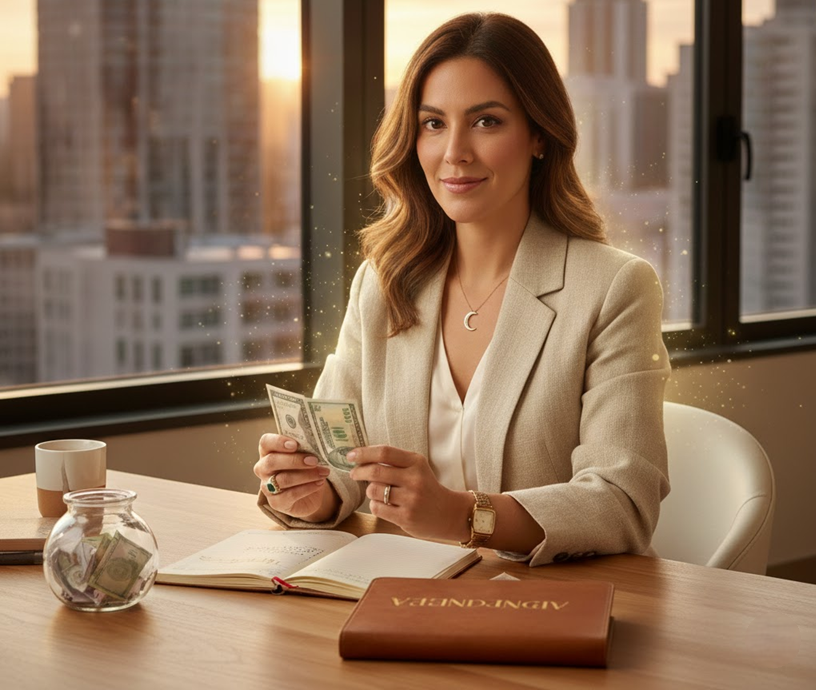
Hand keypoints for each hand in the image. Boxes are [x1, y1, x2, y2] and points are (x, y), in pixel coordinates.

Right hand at [254, 434, 336, 520]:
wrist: (310, 493)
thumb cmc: (305, 468)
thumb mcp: (305, 455)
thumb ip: (305, 449)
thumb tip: (317, 445)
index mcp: (268, 451)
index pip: (265, 442)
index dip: (278, 442)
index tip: (295, 444)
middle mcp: (263, 468)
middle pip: (271, 462)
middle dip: (294, 460)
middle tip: (314, 460)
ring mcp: (267, 487)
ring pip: (282, 479)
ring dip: (306, 475)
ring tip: (323, 472)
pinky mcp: (276, 502)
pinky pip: (290, 495)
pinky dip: (307, 488)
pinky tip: (319, 483)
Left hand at [347, 445, 469, 541]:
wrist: (449, 513)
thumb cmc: (427, 488)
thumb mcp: (417, 468)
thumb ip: (394, 462)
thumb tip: (362, 458)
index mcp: (416, 462)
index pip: (385, 452)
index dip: (364, 453)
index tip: (351, 455)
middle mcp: (414, 479)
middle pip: (376, 471)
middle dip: (359, 471)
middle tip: (354, 473)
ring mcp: (410, 499)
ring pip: (374, 490)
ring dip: (370, 490)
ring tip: (378, 492)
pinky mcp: (405, 517)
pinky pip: (377, 508)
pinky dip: (375, 505)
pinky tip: (384, 505)